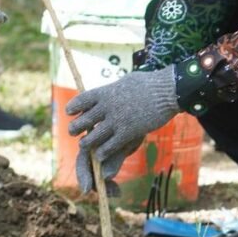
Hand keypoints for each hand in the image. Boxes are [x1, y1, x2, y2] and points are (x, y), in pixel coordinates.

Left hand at [66, 67, 178, 193]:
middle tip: (73, 132)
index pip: (80, 101)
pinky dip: (102, 152)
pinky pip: (108, 147)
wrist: (167, 91)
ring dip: (86, 143)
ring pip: (91, 138)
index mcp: (104, 92)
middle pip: (81, 122)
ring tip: (85, 145)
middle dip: (74, 129)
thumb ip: (112, 91)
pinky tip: (101, 154)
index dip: (72, 108)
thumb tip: (104, 94)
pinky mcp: (127, 133)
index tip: (70, 112)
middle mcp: (106, 107)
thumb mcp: (125, 82)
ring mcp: (116, 121)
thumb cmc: (149, 84)